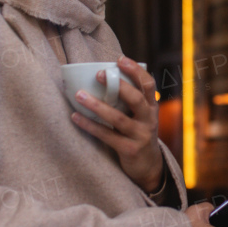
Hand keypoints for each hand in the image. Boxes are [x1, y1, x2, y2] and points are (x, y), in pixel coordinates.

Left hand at [70, 57, 163, 192]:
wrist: (149, 166)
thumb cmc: (138, 133)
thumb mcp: (140, 116)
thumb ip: (129, 100)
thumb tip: (102, 78)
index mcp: (151, 107)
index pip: (148, 84)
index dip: (135, 71)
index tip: (119, 59)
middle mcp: (149, 119)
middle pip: (136, 99)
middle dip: (118, 85)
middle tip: (98, 74)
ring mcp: (140, 135)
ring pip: (118, 118)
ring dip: (97, 106)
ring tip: (79, 95)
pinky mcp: (129, 149)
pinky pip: (107, 136)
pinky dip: (90, 126)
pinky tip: (76, 117)